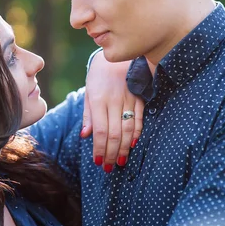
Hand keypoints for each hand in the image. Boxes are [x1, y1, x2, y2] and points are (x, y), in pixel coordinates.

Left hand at [83, 51, 143, 170]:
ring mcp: (128, 99)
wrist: (116, 57)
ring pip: (127, 129)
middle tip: (109, 168)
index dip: (99, 149)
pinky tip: (133, 145)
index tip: (98, 162)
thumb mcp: (89, 92)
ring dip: (124, 148)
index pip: (99, 131)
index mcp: (98, 100)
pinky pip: (139, 119)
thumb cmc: (98, 76)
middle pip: (114, 134)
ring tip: (121, 162)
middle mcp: (113, 101)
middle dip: (111, 154)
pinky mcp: (139, 97)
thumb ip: (88, 114)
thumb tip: (85, 136)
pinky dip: (136, 133)